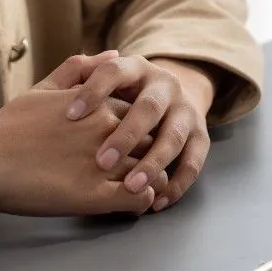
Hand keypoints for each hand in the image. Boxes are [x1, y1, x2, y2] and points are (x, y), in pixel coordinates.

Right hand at [0, 82, 156, 215]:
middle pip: (154, 143)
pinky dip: (142, 203)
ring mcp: (103, 162)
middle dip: (154, 158)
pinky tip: (131, 205)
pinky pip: (138, 199)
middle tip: (148, 173)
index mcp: (100, 105)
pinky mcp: (94, 195)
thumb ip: (79, 71)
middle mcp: (108, 129)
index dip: (143, 134)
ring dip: (152, 183)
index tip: (137, 147)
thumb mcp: (44, 89)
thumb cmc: (6, 126)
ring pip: (153, 173)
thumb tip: (113, 55)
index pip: (144, 117)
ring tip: (143, 192)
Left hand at [59, 54, 214, 211]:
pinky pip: (193, 163)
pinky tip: (155, 202)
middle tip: (102, 162)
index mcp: (136, 69)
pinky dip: (176, 185)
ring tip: (131, 187)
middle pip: (149, 108)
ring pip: (173, 137)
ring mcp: (186, 111)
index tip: (70, 117)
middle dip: (127, 136)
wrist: (170, 98)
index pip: (115, 72)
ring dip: (153, 163)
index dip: (93, 91)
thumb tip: (70, 82)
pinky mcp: (201, 137)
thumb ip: (78, 77)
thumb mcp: (99, 82)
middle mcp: (165, 86)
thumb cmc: (118, 98)